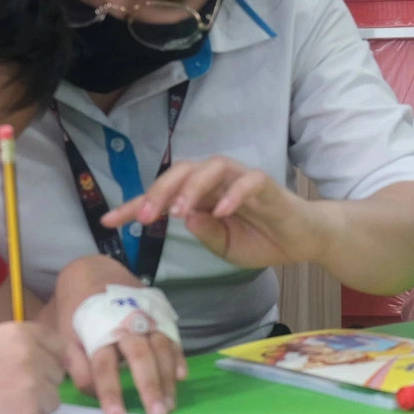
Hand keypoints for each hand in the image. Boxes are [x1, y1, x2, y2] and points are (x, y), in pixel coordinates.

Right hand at [0, 321, 62, 413]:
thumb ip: (23, 347)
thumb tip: (54, 362)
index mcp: (21, 334)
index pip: (59, 347)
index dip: (47, 361)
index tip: (31, 371)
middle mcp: (32, 357)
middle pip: (56, 376)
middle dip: (40, 384)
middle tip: (7, 391)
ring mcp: (33, 388)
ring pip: (52, 401)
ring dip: (34, 406)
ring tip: (2, 407)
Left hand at [45, 255, 184, 413]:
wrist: (94, 272)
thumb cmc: (78, 312)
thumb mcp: (65, 335)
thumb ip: (76, 365)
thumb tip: (91, 393)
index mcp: (98, 331)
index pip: (104, 365)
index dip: (110, 390)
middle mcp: (125, 324)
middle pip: (140, 357)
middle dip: (150, 385)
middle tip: (158, 413)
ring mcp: (147, 318)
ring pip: (161, 348)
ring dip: (168, 377)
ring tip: (170, 404)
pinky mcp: (160, 314)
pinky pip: (173, 337)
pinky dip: (179, 357)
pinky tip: (182, 376)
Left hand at [101, 155, 328, 272]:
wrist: (304, 241)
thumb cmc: (264, 240)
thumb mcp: (225, 247)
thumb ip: (206, 234)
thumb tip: (186, 218)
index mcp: (203, 196)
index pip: (164, 195)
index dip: (135, 206)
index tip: (108, 222)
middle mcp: (218, 182)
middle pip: (183, 170)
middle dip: (159, 191)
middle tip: (144, 217)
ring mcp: (242, 180)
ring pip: (212, 167)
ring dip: (192, 187)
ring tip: (180, 212)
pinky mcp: (267, 185)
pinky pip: (248, 181)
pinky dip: (233, 194)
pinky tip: (222, 212)